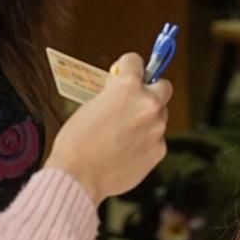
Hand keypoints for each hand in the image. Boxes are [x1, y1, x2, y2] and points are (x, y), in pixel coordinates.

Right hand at [46, 53, 171, 201]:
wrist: (78, 177)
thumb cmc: (77, 143)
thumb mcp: (89, 105)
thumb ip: (111, 95)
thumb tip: (120, 91)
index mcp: (127, 87)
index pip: (135, 61)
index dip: (128, 67)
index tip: (126, 71)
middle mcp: (147, 104)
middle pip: (163, 86)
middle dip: (151, 90)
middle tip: (137, 99)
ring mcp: (156, 128)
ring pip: (160, 116)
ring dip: (147, 120)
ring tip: (123, 134)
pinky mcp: (159, 150)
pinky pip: (156, 139)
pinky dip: (145, 142)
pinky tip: (126, 150)